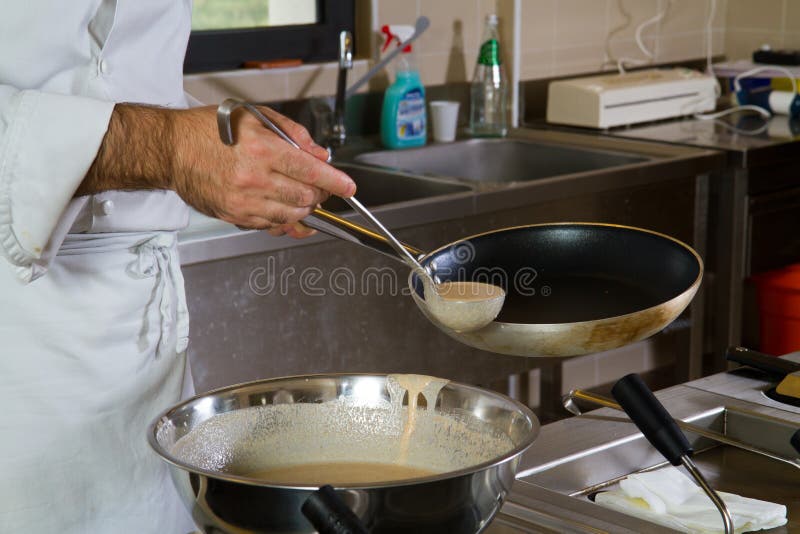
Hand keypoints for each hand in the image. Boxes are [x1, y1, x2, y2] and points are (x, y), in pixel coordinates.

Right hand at [79, 104, 354, 236]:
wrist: (171, 150)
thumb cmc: (210, 130)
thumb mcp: (254, 117)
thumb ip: (293, 135)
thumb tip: (320, 155)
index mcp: (262, 149)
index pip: (311, 171)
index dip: (335, 182)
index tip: (348, 187)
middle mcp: (254, 178)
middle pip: (305, 198)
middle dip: (319, 194)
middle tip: (318, 186)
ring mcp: (244, 201)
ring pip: (291, 216)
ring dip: (303, 208)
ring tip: (299, 195)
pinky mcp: (234, 216)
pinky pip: (270, 225)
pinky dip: (283, 219)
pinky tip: (283, 208)